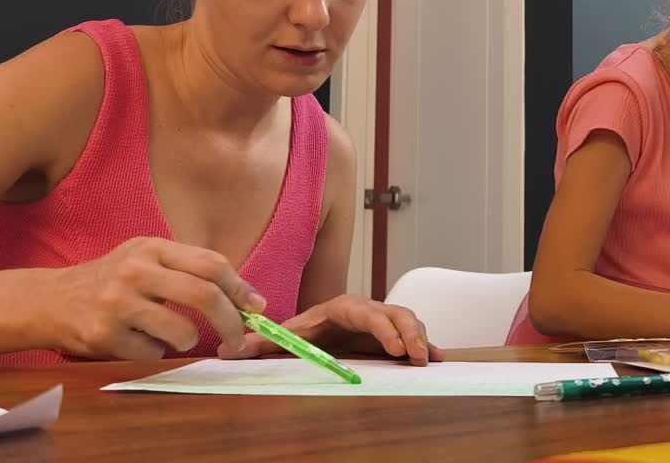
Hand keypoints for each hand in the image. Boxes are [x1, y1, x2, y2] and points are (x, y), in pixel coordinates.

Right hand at [47, 237, 265, 360]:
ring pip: (182, 332)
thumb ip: (190, 271)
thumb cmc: (112, 281)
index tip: (256, 307)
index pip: (211, 264)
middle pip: (204, 295)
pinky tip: (138, 340)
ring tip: (175, 336)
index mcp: (152, 248)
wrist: (50, 301)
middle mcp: (135, 270)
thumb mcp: (146, 260)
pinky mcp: (104, 334)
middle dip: (231, 322)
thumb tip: (248, 299)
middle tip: (238, 339)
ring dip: (188, 341)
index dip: (240, 288)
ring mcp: (118, 303)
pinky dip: (155, 352)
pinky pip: (152, 353)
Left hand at [217, 294, 444, 365]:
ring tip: (427, 360)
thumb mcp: (286, 337)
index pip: (365, 312)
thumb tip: (229, 350)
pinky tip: (439, 358)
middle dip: (408, 333)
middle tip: (416, 357)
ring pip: (409, 321)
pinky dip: (429, 344)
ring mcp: (385, 321)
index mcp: (344, 308)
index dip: (381, 327)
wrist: (322, 328)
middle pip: (394, 314)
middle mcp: (368, 310)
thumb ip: (261, 343)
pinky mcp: (395, 334)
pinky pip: (415, 335)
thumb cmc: (307, 332)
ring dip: (421, 338)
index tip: (392, 348)